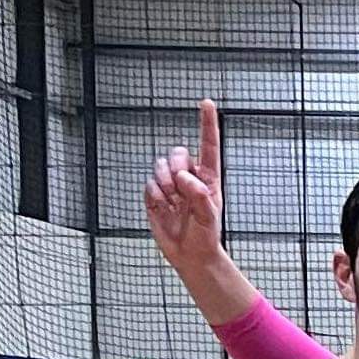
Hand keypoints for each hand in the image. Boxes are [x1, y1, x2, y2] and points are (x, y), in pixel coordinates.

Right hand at [144, 99, 224, 273]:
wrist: (190, 254)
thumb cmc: (206, 236)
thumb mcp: (210, 216)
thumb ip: (200, 194)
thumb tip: (184, 177)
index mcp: (208, 178)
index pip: (208, 145)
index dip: (207, 124)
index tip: (206, 103)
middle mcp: (189, 177)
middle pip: (176, 152)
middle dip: (176, 167)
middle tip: (181, 189)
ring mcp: (171, 184)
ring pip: (160, 166)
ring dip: (165, 184)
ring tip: (174, 204)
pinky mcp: (155, 194)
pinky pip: (149, 184)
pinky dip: (155, 196)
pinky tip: (165, 209)